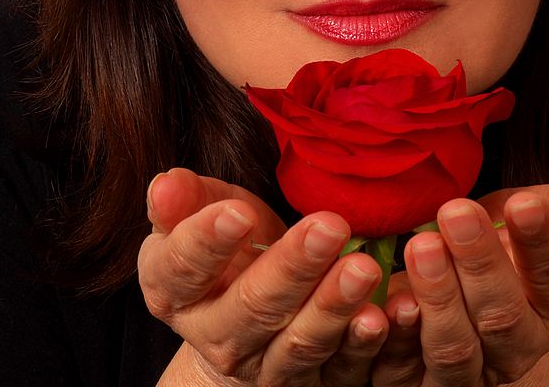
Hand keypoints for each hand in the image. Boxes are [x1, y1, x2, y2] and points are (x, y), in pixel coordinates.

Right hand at [138, 168, 389, 385]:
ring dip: (333, 306)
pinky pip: (336, 367)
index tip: (238, 213)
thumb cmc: (228, 247)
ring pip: (297, 340)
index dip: (207, 242)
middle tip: (329, 227)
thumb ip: (187, 200)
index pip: (183, 269)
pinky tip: (381, 314)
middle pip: (250, 306)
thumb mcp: (203, 214)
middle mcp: (211, 335)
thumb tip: (167, 183)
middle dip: (292, 267)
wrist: (242, 312)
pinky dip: (360, 342)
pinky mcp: (302, 379)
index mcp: (172, 290)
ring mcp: (258, 364)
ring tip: (363, 267)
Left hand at [371, 175, 548, 385]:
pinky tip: (389, 302)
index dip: (545, 243)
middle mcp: (521, 348)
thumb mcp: (525, 218)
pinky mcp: (424, 383)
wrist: (456, 288)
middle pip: (504, 316)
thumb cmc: (498, 245)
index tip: (523, 203)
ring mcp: (474, 371)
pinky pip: (405, 371)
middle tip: (455, 212)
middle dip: (480, 263)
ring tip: (421, 245)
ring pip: (455, 347)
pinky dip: (396, 337)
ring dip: (437, 296)